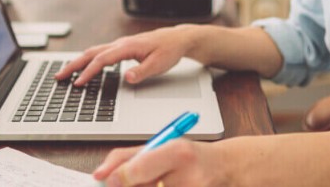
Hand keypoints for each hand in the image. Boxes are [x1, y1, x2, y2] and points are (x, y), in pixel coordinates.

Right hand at [54, 25, 197, 85]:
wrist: (177, 39)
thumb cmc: (169, 50)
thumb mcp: (158, 65)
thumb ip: (141, 72)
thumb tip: (127, 78)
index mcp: (127, 47)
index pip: (102, 60)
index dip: (88, 72)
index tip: (77, 82)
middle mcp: (120, 43)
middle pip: (91, 53)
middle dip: (74, 65)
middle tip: (59, 76)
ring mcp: (120, 44)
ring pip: (94, 51)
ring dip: (79, 61)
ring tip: (66, 73)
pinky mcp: (122, 47)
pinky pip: (101, 53)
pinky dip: (89, 59)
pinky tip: (85, 67)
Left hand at [94, 139, 230, 186]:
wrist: (229, 170)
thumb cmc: (193, 158)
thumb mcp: (164, 146)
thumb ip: (128, 157)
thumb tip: (100, 175)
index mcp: (180, 153)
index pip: (138, 170)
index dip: (118, 178)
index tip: (106, 180)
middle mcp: (190, 178)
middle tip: (133, 182)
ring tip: (160, 182)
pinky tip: (167, 186)